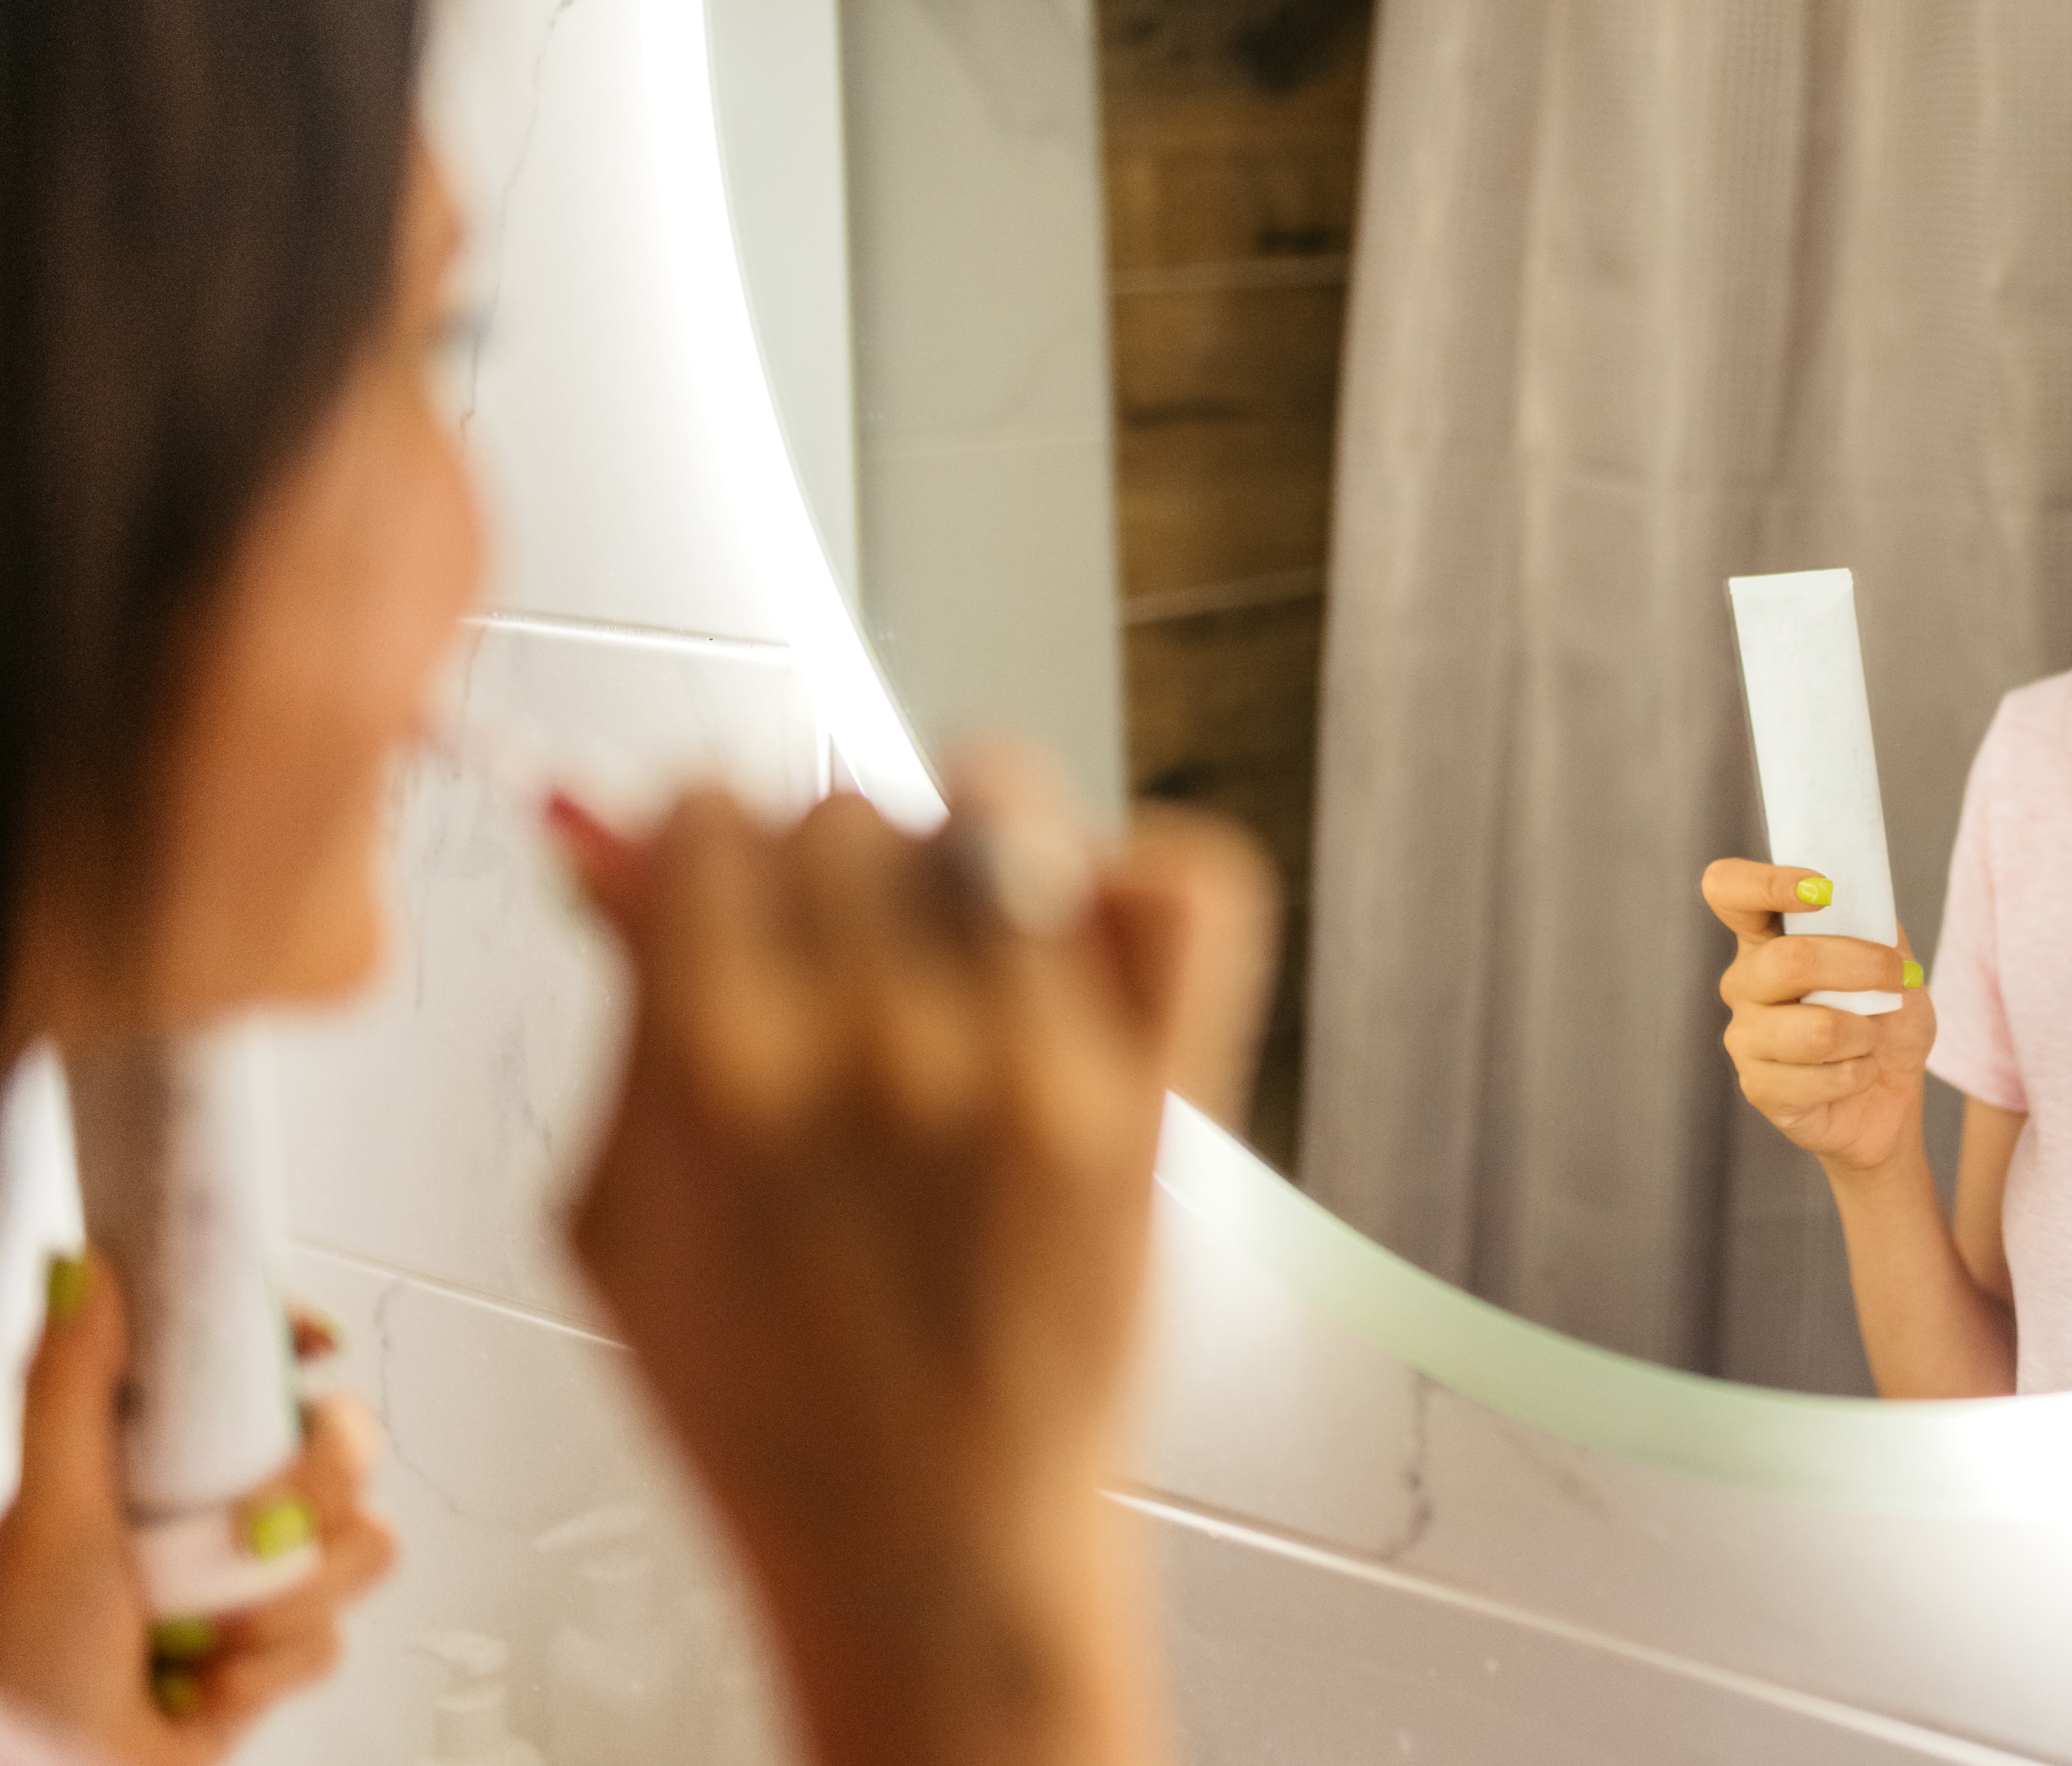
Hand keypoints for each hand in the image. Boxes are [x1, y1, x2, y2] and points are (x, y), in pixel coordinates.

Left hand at [0, 1257, 393, 1765]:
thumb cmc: (25, 1662)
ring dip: (279, 1598)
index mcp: (171, 1453)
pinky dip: (267, 1666)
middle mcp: (225, 1504)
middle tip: (245, 1527)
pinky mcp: (283, 1645)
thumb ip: (71, 1387)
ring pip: (361, 1542)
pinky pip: (334, 1635)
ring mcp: (260, 1574)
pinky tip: (205, 1680)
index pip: (267, 1363)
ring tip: (199, 1629)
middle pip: (349, 1447)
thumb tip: (81, 1269)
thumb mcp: (49, 1508)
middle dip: (311, 1492)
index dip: (304, 1342)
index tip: (314, 1346)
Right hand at [558, 749, 1278, 1765]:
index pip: (716, 817)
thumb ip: (623, 1014)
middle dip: (828, 869)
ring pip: (1001, 805)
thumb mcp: (620, 1221)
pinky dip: (1132, 886)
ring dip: (968, 853)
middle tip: (835, 956)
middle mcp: (881, 1050)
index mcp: (722, 1075)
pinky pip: (1181, 879)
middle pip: (850, 808)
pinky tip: (1076, 954)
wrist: (932, 1542)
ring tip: (955, 941)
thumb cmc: (770, 1407)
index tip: (725, 896)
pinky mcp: (1153, 1092)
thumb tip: (614, 845)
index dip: (713, 854)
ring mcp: (1034, 1066)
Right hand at [1704, 862, 1933, 1176]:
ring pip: (1815, 1028)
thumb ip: (1876, 928)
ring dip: (1865, 1034)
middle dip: (1862, 966)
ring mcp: (1745, 1036)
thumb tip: (1865, 904)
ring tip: (1871, 1040)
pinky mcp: (1758, 1087)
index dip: (1766, 882)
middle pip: (1789, 959)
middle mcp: (1744, 982)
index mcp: (1767, 938)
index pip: (1729, 890)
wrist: (1888, 1094)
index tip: (1823, 891)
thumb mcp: (1896, 963)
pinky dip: (1860, 1073)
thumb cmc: (1885, 1021)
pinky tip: (1857, 1074)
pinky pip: (1822, 1077)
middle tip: (1900, 978)